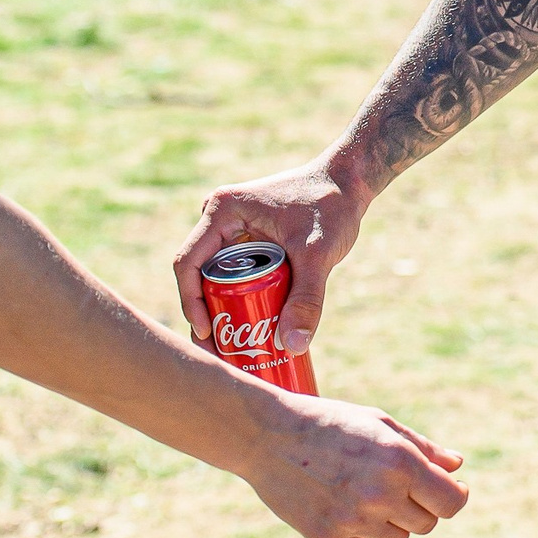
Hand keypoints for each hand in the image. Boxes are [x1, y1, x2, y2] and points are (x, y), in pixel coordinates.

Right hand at [176, 155, 370, 353]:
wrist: (348, 183)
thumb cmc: (331, 207)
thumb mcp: (318, 253)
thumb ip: (307, 298)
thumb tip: (291, 346)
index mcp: (222, 211)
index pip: (189, 263)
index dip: (191, 303)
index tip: (208, 334)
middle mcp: (219, 218)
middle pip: (199, 275)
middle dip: (206, 315)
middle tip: (219, 354)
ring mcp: (231, 228)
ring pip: (215, 277)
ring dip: (220, 310)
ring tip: (231, 350)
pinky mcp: (246, 238)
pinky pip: (232, 273)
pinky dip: (237, 298)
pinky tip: (248, 328)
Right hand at [240, 388, 468, 537]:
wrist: (269, 436)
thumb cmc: (331, 423)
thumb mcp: (380, 424)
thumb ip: (423, 448)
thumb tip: (457, 466)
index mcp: (400, 462)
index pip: (450, 502)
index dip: (454, 496)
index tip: (449, 489)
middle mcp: (380, 496)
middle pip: (426, 524)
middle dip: (421, 506)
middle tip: (399, 484)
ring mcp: (353, 521)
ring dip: (392, 520)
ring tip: (367, 490)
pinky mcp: (329, 537)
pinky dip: (360, 529)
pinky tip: (342, 500)